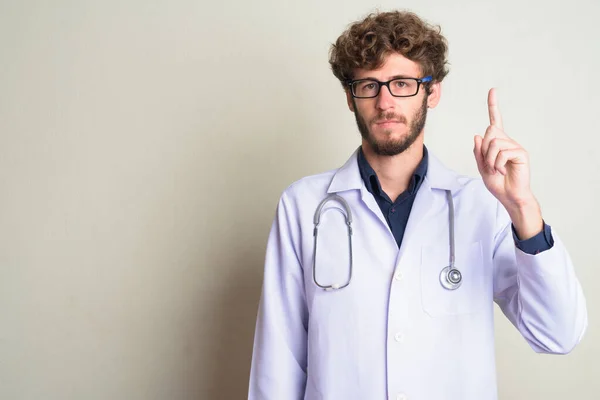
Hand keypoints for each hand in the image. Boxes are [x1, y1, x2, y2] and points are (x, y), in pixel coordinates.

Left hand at [474, 88, 541, 238]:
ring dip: (490, 159)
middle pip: (490, 132)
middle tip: (489, 165)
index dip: (493, 106)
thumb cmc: (497, 182)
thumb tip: (477, 135)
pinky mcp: (521, 153)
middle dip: (484, 149)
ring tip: (497, 169)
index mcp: (497, 143)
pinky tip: (504, 171)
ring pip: (494, 143)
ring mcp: (515, 146)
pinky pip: (502, 152)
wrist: (509, 196)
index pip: (495, 121)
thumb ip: (478, 152)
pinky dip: (498, 164)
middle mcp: (507, 141)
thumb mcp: (482, 167)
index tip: (492, 90)